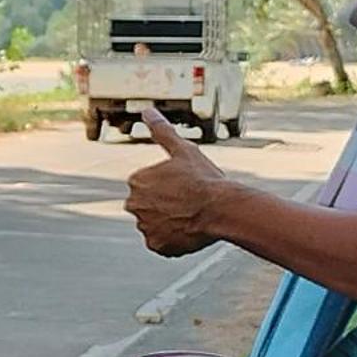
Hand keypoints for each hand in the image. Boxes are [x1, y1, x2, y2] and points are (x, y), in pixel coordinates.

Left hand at [124, 108, 230, 257]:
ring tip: (191, 216)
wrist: (222, 209)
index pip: (150, 185)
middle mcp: (134, 205)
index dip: (172, 186)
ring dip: (170, 222)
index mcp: (136, 181)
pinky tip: (189, 230)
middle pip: (151, 205)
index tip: (187, 186)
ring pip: (157, 224)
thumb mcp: (183, 150)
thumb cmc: (204, 178)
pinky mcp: (156, 246)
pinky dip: (174, 239)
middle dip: (167, 205)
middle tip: (190, 202)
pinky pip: (163, 242)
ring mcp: (145, 227)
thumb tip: (147, 111)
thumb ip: (162, 131)